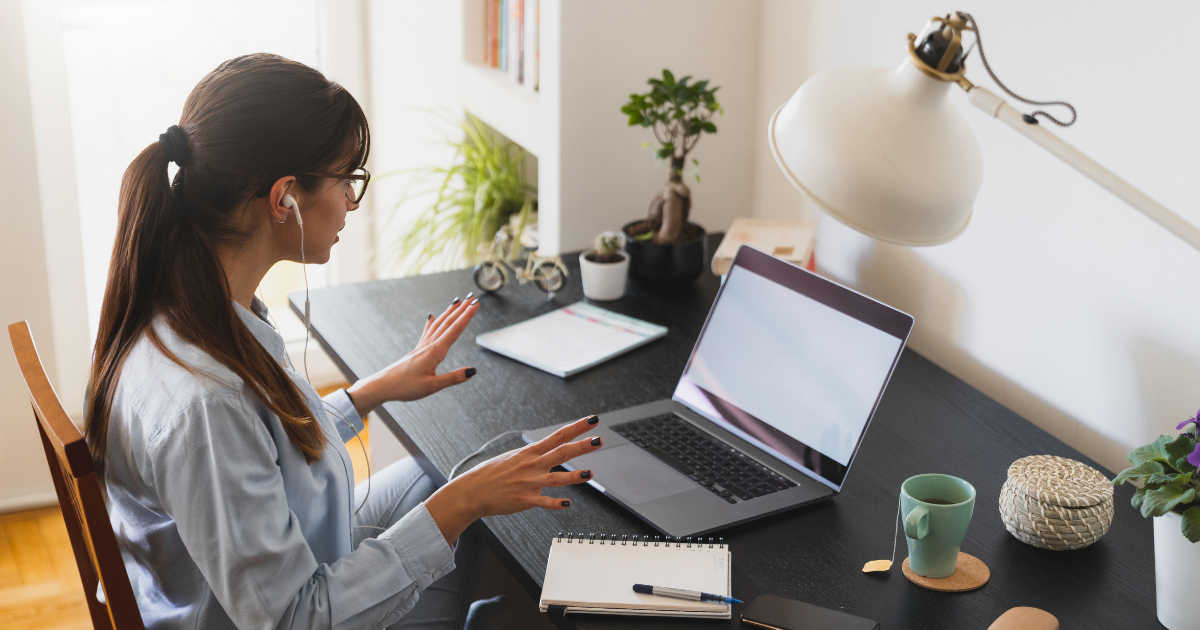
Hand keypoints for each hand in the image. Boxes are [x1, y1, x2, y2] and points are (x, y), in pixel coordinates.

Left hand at [346, 295, 479, 414]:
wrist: (383, 386)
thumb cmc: (404, 387)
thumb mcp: (432, 386)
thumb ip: (453, 378)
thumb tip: (472, 371)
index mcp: (434, 352)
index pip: (455, 330)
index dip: (467, 316)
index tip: (476, 305)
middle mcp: (428, 346)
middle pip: (448, 323)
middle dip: (462, 310)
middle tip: (473, 298)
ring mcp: (422, 347)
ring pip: (438, 325)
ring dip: (449, 313)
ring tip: (457, 302)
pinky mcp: (417, 351)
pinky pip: (427, 332)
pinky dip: (431, 323)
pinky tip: (431, 317)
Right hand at [425, 415, 602, 544]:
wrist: (471, 491)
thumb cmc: (490, 474)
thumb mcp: (511, 458)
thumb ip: (531, 456)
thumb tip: (545, 453)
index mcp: (529, 453)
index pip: (558, 436)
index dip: (576, 428)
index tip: (592, 420)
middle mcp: (531, 465)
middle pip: (561, 453)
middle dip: (582, 446)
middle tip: (599, 440)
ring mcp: (529, 483)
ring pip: (556, 478)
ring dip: (574, 476)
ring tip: (590, 473)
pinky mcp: (525, 500)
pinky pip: (544, 502)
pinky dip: (557, 503)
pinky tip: (568, 504)